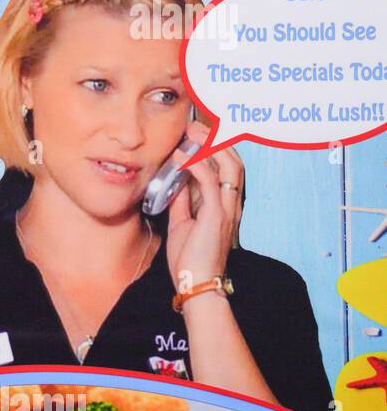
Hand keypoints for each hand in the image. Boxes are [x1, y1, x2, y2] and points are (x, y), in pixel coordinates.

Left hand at [165, 120, 243, 289]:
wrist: (196, 285)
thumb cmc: (190, 259)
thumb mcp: (183, 223)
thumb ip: (183, 202)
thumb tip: (176, 182)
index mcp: (225, 207)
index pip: (228, 170)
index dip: (216, 149)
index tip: (197, 134)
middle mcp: (231, 205)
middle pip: (235, 163)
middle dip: (217, 140)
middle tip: (195, 126)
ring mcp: (226, 210)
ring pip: (230, 168)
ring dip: (211, 146)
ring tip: (193, 132)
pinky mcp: (215, 216)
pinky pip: (212, 184)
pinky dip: (197, 166)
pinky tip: (183, 156)